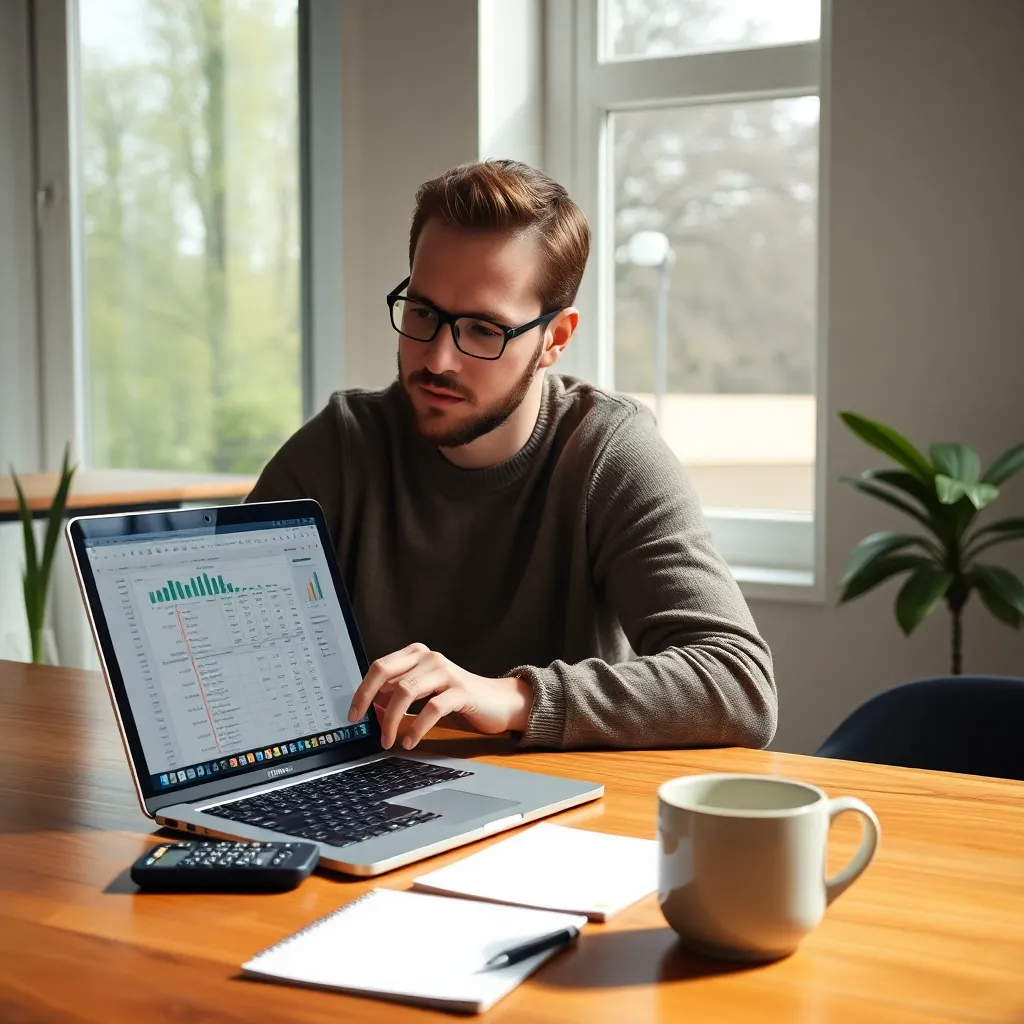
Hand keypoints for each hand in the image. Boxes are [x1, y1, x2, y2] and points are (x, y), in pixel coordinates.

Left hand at [347, 643, 532, 749]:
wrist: (498, 702)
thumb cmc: (457, 698)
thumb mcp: (424, 692)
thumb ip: (399, 692)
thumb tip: (369, 706)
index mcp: (417, 654)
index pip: (379, 667)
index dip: (362, 690)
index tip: (353, 713)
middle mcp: (429, 658)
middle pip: (386, 673)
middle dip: (367, 698)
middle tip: (361, 722)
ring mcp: (446, 672)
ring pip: (406, 691)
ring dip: (391, 720)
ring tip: (388, 740)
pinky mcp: (461, 691)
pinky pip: (432, 708)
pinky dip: (416, 728)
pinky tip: (411, 742)